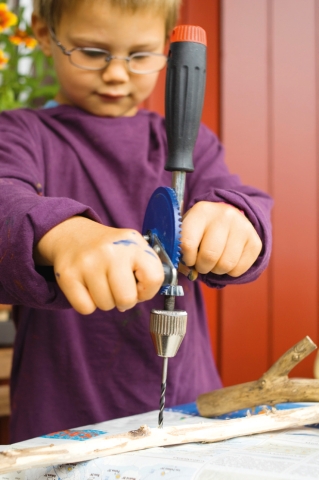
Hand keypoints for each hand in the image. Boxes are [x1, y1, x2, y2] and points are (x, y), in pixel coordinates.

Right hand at [34, 217, 163, 313]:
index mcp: (132, 243)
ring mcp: (87, 263)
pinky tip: (87, 287)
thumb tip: (145, 296)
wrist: (73, 235)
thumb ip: (147, 268)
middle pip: (127, 298)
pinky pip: (85, 308)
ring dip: (106, 301)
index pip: (154, 278)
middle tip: (118, 288)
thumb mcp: (133, 247)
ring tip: (101, 283)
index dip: (148, 290)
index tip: (139, 286)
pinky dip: (88, 303)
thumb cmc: (109, 249)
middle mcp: (110, 251)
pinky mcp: (68, 275)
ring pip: (105, 305)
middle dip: (125, 300)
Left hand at [181, 202, 261, 276]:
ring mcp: (242, 227)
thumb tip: (191, 274)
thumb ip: (183, 252)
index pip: (188, 243)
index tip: (189, 259)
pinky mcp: (255, 241)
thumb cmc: (202, 229)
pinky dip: (230, 272)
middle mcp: (224, 216)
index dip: (187, 258)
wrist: (227, 218)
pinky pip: (239, 269)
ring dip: (216, 270)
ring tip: (214, 262)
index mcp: (201, 211)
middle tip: (202, 264)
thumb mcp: (188, 232)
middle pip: (209, 256)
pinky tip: (227, 261)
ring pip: (225, 264)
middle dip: (202, 267)